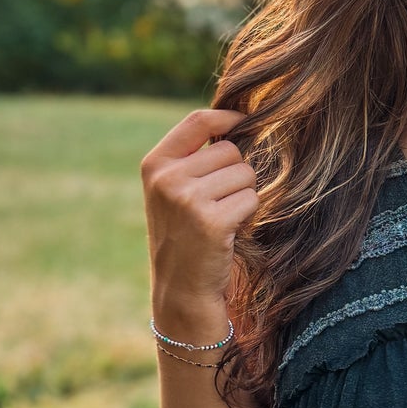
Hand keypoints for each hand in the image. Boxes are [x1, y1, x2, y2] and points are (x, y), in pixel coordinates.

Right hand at [141, 107, 258, 322]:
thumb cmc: (185, 237)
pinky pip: (252, 199)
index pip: (198, 121)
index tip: (245, 121)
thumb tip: (239, 121)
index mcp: (155, 164)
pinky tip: (229, 232)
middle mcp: (166, 178)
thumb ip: (194, 158)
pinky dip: (248, 215)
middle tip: (221, 203)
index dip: (227, 117)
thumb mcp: (174, 191)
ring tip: (223, 218)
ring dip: (244, 195)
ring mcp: (187, 199)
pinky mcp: (210, 221)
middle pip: (230, 150)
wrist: (180, 290)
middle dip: (237, 174)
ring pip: (245, 173)